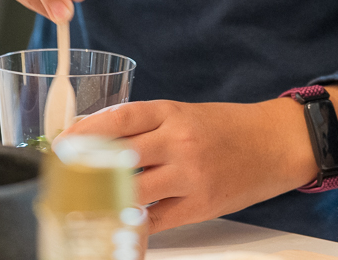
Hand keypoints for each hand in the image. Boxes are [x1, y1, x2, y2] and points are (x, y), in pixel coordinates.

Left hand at [63, 98, 315, 233]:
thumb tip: (97, 140)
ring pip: (131, 192)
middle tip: (62, 178)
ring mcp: (189, 175)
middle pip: (119, 157)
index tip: (62, 144)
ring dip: (104, 200)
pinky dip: (132, 224)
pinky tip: (116, 224)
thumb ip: (146, 126)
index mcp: (172, 112)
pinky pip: (154, 220)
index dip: (84, 133)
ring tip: (81, 204)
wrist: (276, 143)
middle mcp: (178, 141)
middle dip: (85, 170)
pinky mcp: (199, 204)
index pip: (119, 119)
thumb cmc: (228, 128)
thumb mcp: (185, 114)